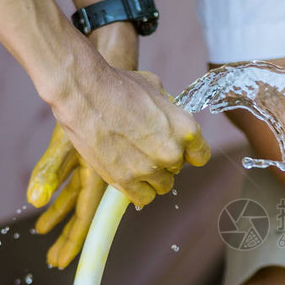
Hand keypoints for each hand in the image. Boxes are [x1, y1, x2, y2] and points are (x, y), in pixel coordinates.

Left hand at [27, 123, 106, 267]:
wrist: (102, 81)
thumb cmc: (91, 109)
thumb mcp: (64, 144)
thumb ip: (49, 172)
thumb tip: (34, 200)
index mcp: (99, 178)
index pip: (86, 219)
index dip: (75, 242)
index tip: (60, 262)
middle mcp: (98, 175)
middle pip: (84, 216)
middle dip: (70, 239)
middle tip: (54, 260)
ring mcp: (96, 167)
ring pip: (78, 202)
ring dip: (62, 220)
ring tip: (45, 237)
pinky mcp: (91, 157)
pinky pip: (76, 184)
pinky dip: (60, 198)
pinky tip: (43, 208)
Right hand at [49, 57, 210, 206]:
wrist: (84, 93)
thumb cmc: (118, 86)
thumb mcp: (155, 89)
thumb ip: (169, 112)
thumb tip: (172, 119)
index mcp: (186, 129)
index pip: (200, 156)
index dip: (188, 153)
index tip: (178, 150)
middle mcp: (172, 153)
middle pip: (177, 169)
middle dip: (164, 160)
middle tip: (143, 146)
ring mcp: (149, 169)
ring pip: (162, 186)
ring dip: (150, 177)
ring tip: (132, 158)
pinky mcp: (126, 181)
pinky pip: (142, 198)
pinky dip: (136, 190)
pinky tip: (126, 174)